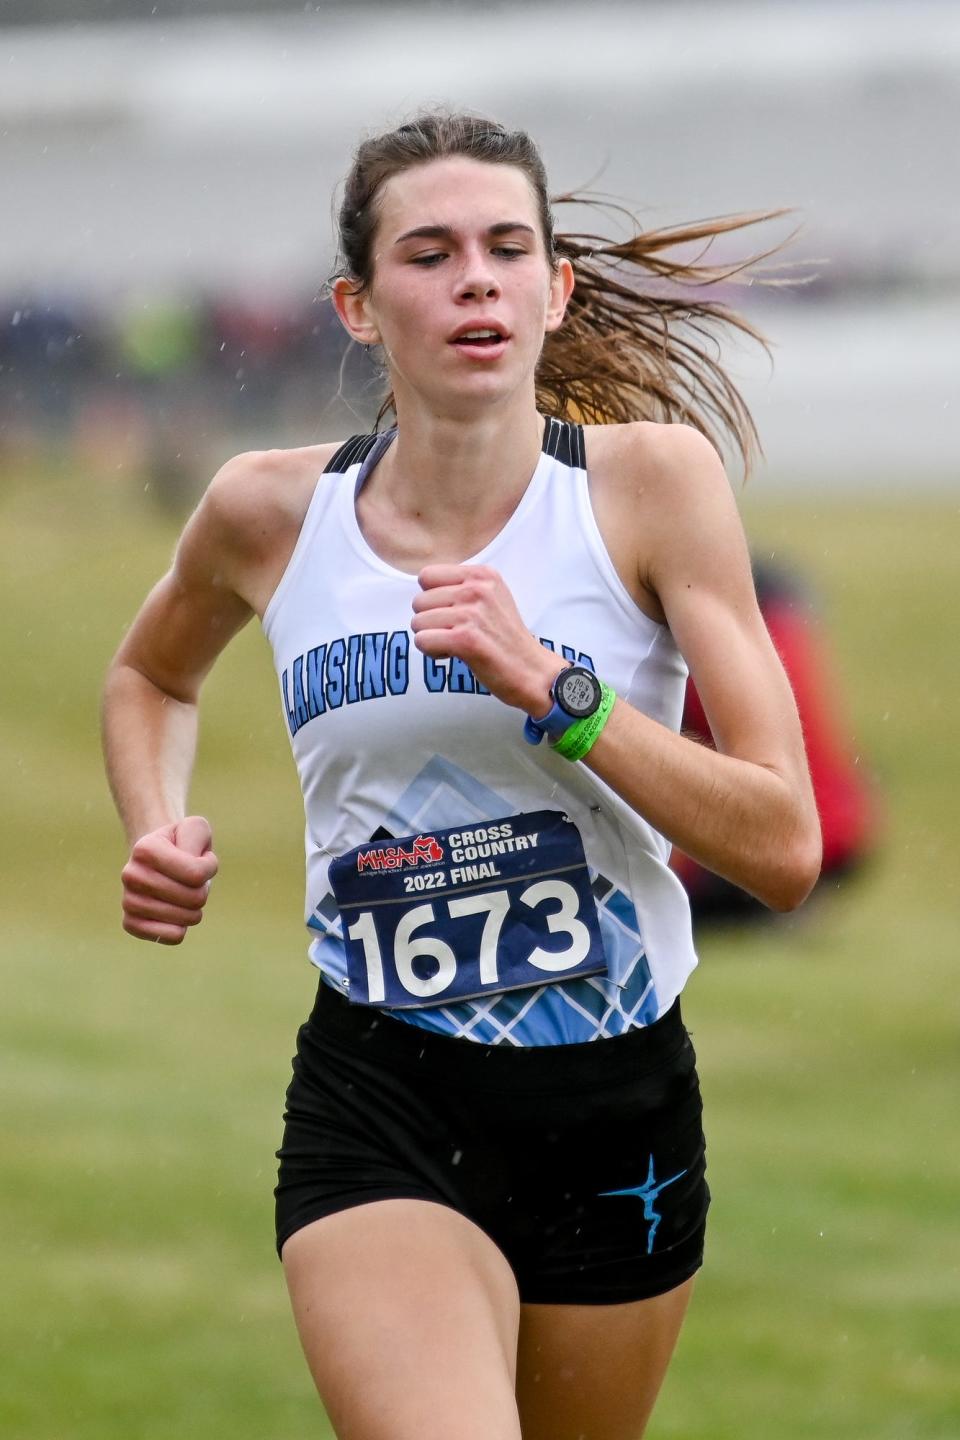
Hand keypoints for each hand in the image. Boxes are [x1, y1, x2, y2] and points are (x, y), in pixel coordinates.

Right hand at [120, 815, 218, 944]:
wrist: (157, 859)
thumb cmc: (183, 844)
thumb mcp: (196, 828)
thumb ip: (199, 837)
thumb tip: (192, 874)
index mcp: (144, 848)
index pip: (196, 873)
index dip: (209, 866)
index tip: (200, 858)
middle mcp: (131, 875)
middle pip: (194, 898)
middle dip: (203, 890)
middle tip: (193, 880)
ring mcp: (128, 901)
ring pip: (185, 919)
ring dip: (194, 909)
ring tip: (183, 894)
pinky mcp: (131, 924)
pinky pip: (172, 937)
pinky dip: (182, 926)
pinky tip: (173, 913)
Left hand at [411, 564, 558, 712]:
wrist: (533, 671)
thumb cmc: (507, 638)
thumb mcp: (493, 597)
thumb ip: (462, 587)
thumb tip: (424, 589)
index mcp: (482, 575)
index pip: (427, 576)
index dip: (432, 598)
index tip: (452, 613)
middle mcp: (477, 589)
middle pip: (419, 602)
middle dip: (430, 621)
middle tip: (456, 633)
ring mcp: (471, 614)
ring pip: (418, 622)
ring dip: (432, 638)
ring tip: (458, 644)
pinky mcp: (465, 640)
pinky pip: (422, 641)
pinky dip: (432, 652)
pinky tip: (454, 654)